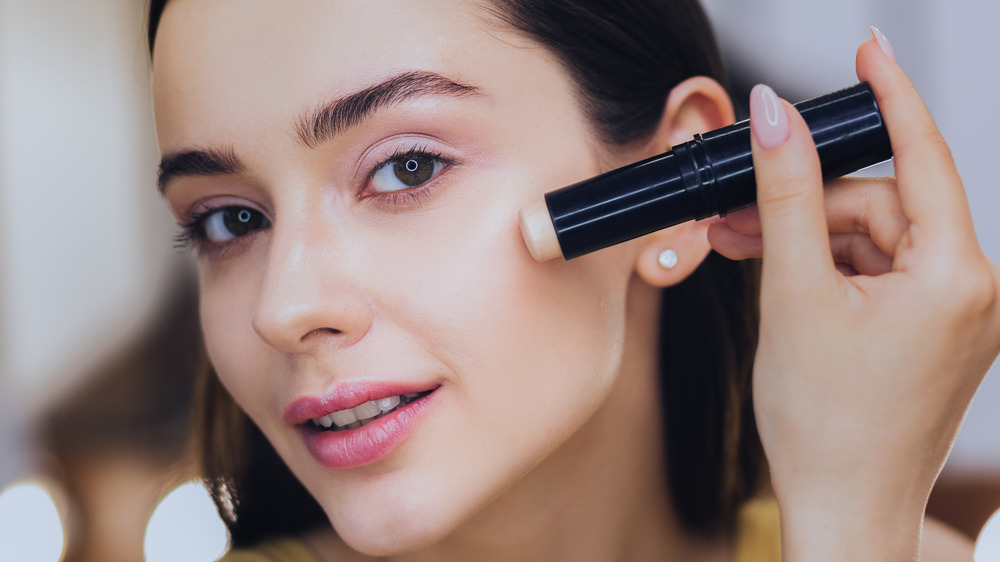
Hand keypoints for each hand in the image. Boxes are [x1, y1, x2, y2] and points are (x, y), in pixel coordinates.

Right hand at [708, 35, 999, 560]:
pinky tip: (785, 283)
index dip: (890, 95)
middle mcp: (974, 290)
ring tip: (749, 258)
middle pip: (881, 205)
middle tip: (737, 218)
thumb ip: (784, 195)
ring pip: (874, 239)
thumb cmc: (824, 421)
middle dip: (806, 206)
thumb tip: (776, 118)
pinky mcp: (935, 331)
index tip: (868, 48)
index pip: (923, 156)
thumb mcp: (793, 292)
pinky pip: (880, 272)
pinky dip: (829, 270)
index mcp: (958, 276)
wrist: (841, 506)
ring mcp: (957, 314)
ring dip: (809, 241)